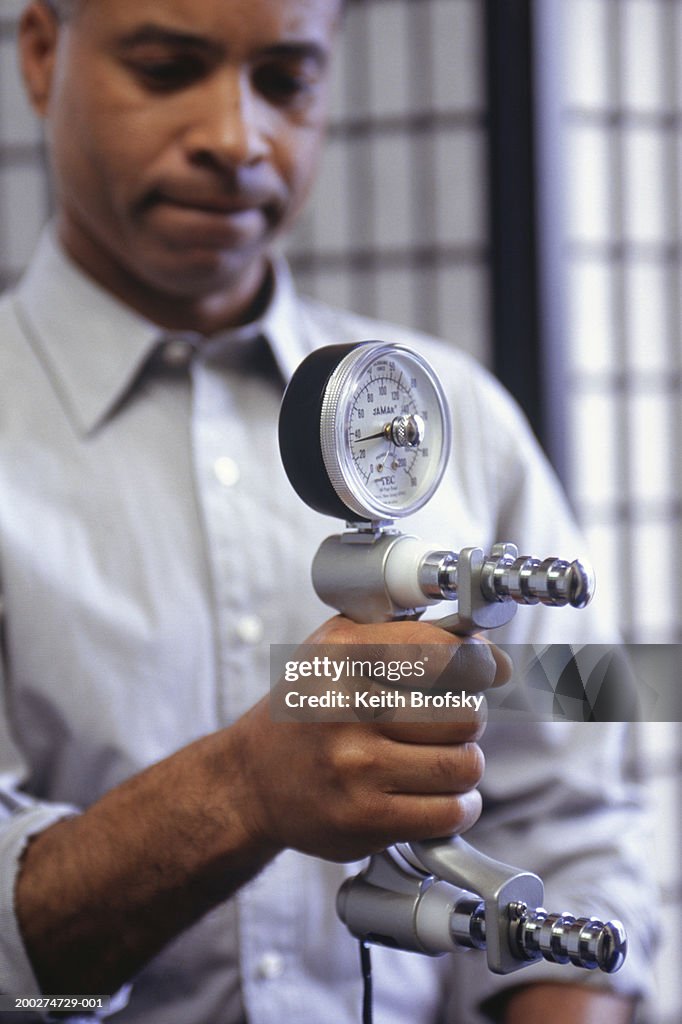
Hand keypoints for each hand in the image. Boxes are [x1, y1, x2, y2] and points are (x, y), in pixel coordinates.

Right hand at [229, 615, 510, 861]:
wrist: (252, 779)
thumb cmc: (309, 705)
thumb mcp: (342, 646)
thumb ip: (414, 636)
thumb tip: (497, 661)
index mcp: (343, 652)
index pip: (446, 652)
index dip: (480, 663)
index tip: (485, 671)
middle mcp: (345, 705)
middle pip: (465, 713)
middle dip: (469, 717)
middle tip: (447, 720)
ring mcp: (353, 766)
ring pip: (464, 765)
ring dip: (464, 763)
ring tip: (439, 758)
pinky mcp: (363, 818)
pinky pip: (449, 812)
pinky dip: (458, 806)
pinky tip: (436, 794)